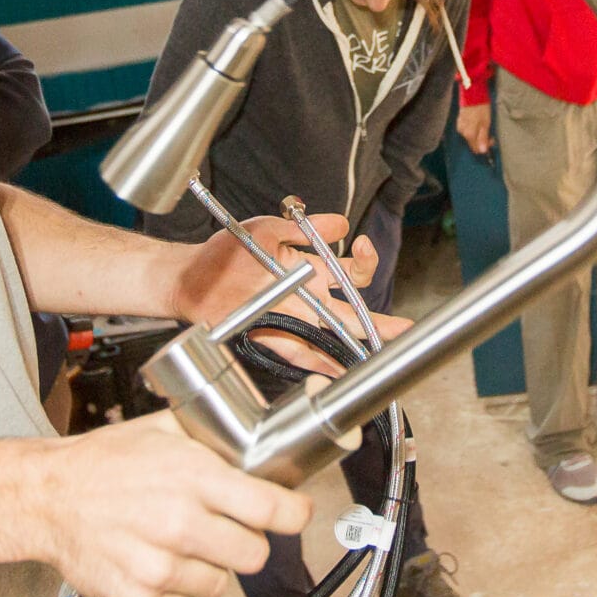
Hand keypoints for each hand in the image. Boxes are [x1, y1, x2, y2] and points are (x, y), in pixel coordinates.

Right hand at [29, 411, 310, 596]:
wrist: (46, 498)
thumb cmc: (103, 462)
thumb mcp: (163, 431)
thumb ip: (214, 442)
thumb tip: (265, 447)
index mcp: (192, 477)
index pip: (270, 509)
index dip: (293, 514)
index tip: (295, 514)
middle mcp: (178, 523)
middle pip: (254, 555)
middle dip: (247, 541)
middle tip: (226, 528)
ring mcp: (158, 566)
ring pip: (221, 584)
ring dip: (209, 566)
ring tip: (179, 542)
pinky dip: (177, 587)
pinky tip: (154, 559)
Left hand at [169, 213, 378, 373]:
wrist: (191, 275)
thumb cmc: (228, 250)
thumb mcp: (269, 228)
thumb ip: (305, 227)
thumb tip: (342, 223)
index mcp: (309, 270)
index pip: (349, 270)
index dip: (363, 260)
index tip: (363, 245)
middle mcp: (306, 297)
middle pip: (350, 311)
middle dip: (379, 321)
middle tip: (405, 329)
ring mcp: (291, 318)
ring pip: (332, 334)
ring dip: (356, 344)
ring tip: (380, 354)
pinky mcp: (272, 335)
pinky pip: (301, 352)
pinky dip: (320, 364)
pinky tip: (340, 372)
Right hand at [456, 102, 492, 155]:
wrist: (472, 93)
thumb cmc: (481, 108)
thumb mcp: (485, 124)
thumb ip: (483, 138)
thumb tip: (483, 151)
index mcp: (469, 134)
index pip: (476, 149)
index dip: (486, 146)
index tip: (492, 139)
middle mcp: (462, 132)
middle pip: (473, 143)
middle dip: (482, 140)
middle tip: (491, 133)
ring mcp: (460, 126)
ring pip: (470, 136)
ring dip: (478, 134)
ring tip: (485, 125)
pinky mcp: (460, 121)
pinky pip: (467, 130)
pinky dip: (474, 129)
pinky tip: (478, 122)